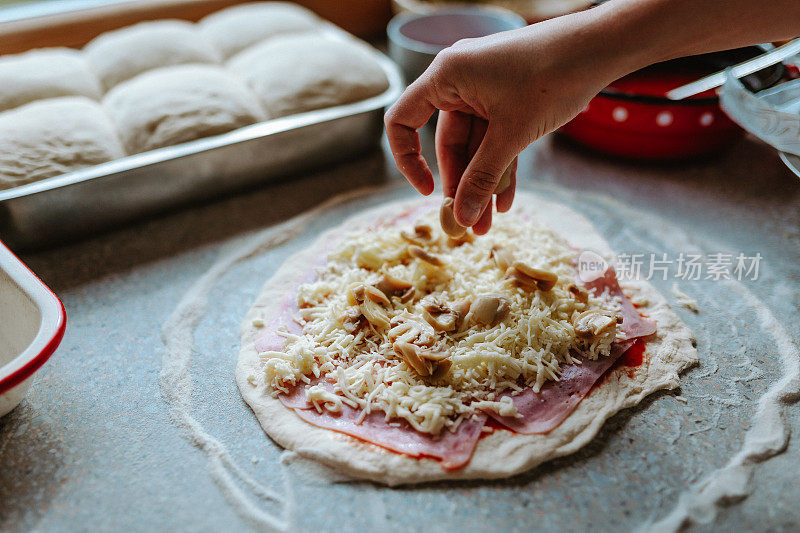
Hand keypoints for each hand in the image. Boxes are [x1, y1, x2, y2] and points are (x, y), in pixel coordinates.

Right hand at [385, 9, 639, 232]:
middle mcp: (458, 80)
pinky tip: (507, 200)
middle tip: (470, 224)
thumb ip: (483, 176)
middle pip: (447, 142)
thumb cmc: (552, 77)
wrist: (600, 48)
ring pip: (475, 146)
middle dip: (461, 185)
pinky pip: (495, 138)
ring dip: (483, 182)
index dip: (407, 159)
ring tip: (488, 223)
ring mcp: (484, 89)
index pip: (402, 120)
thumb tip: (461, 218)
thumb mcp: (512, 134)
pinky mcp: (507, 97)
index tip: (428, 190)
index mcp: (445, 76)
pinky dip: (501, 166)